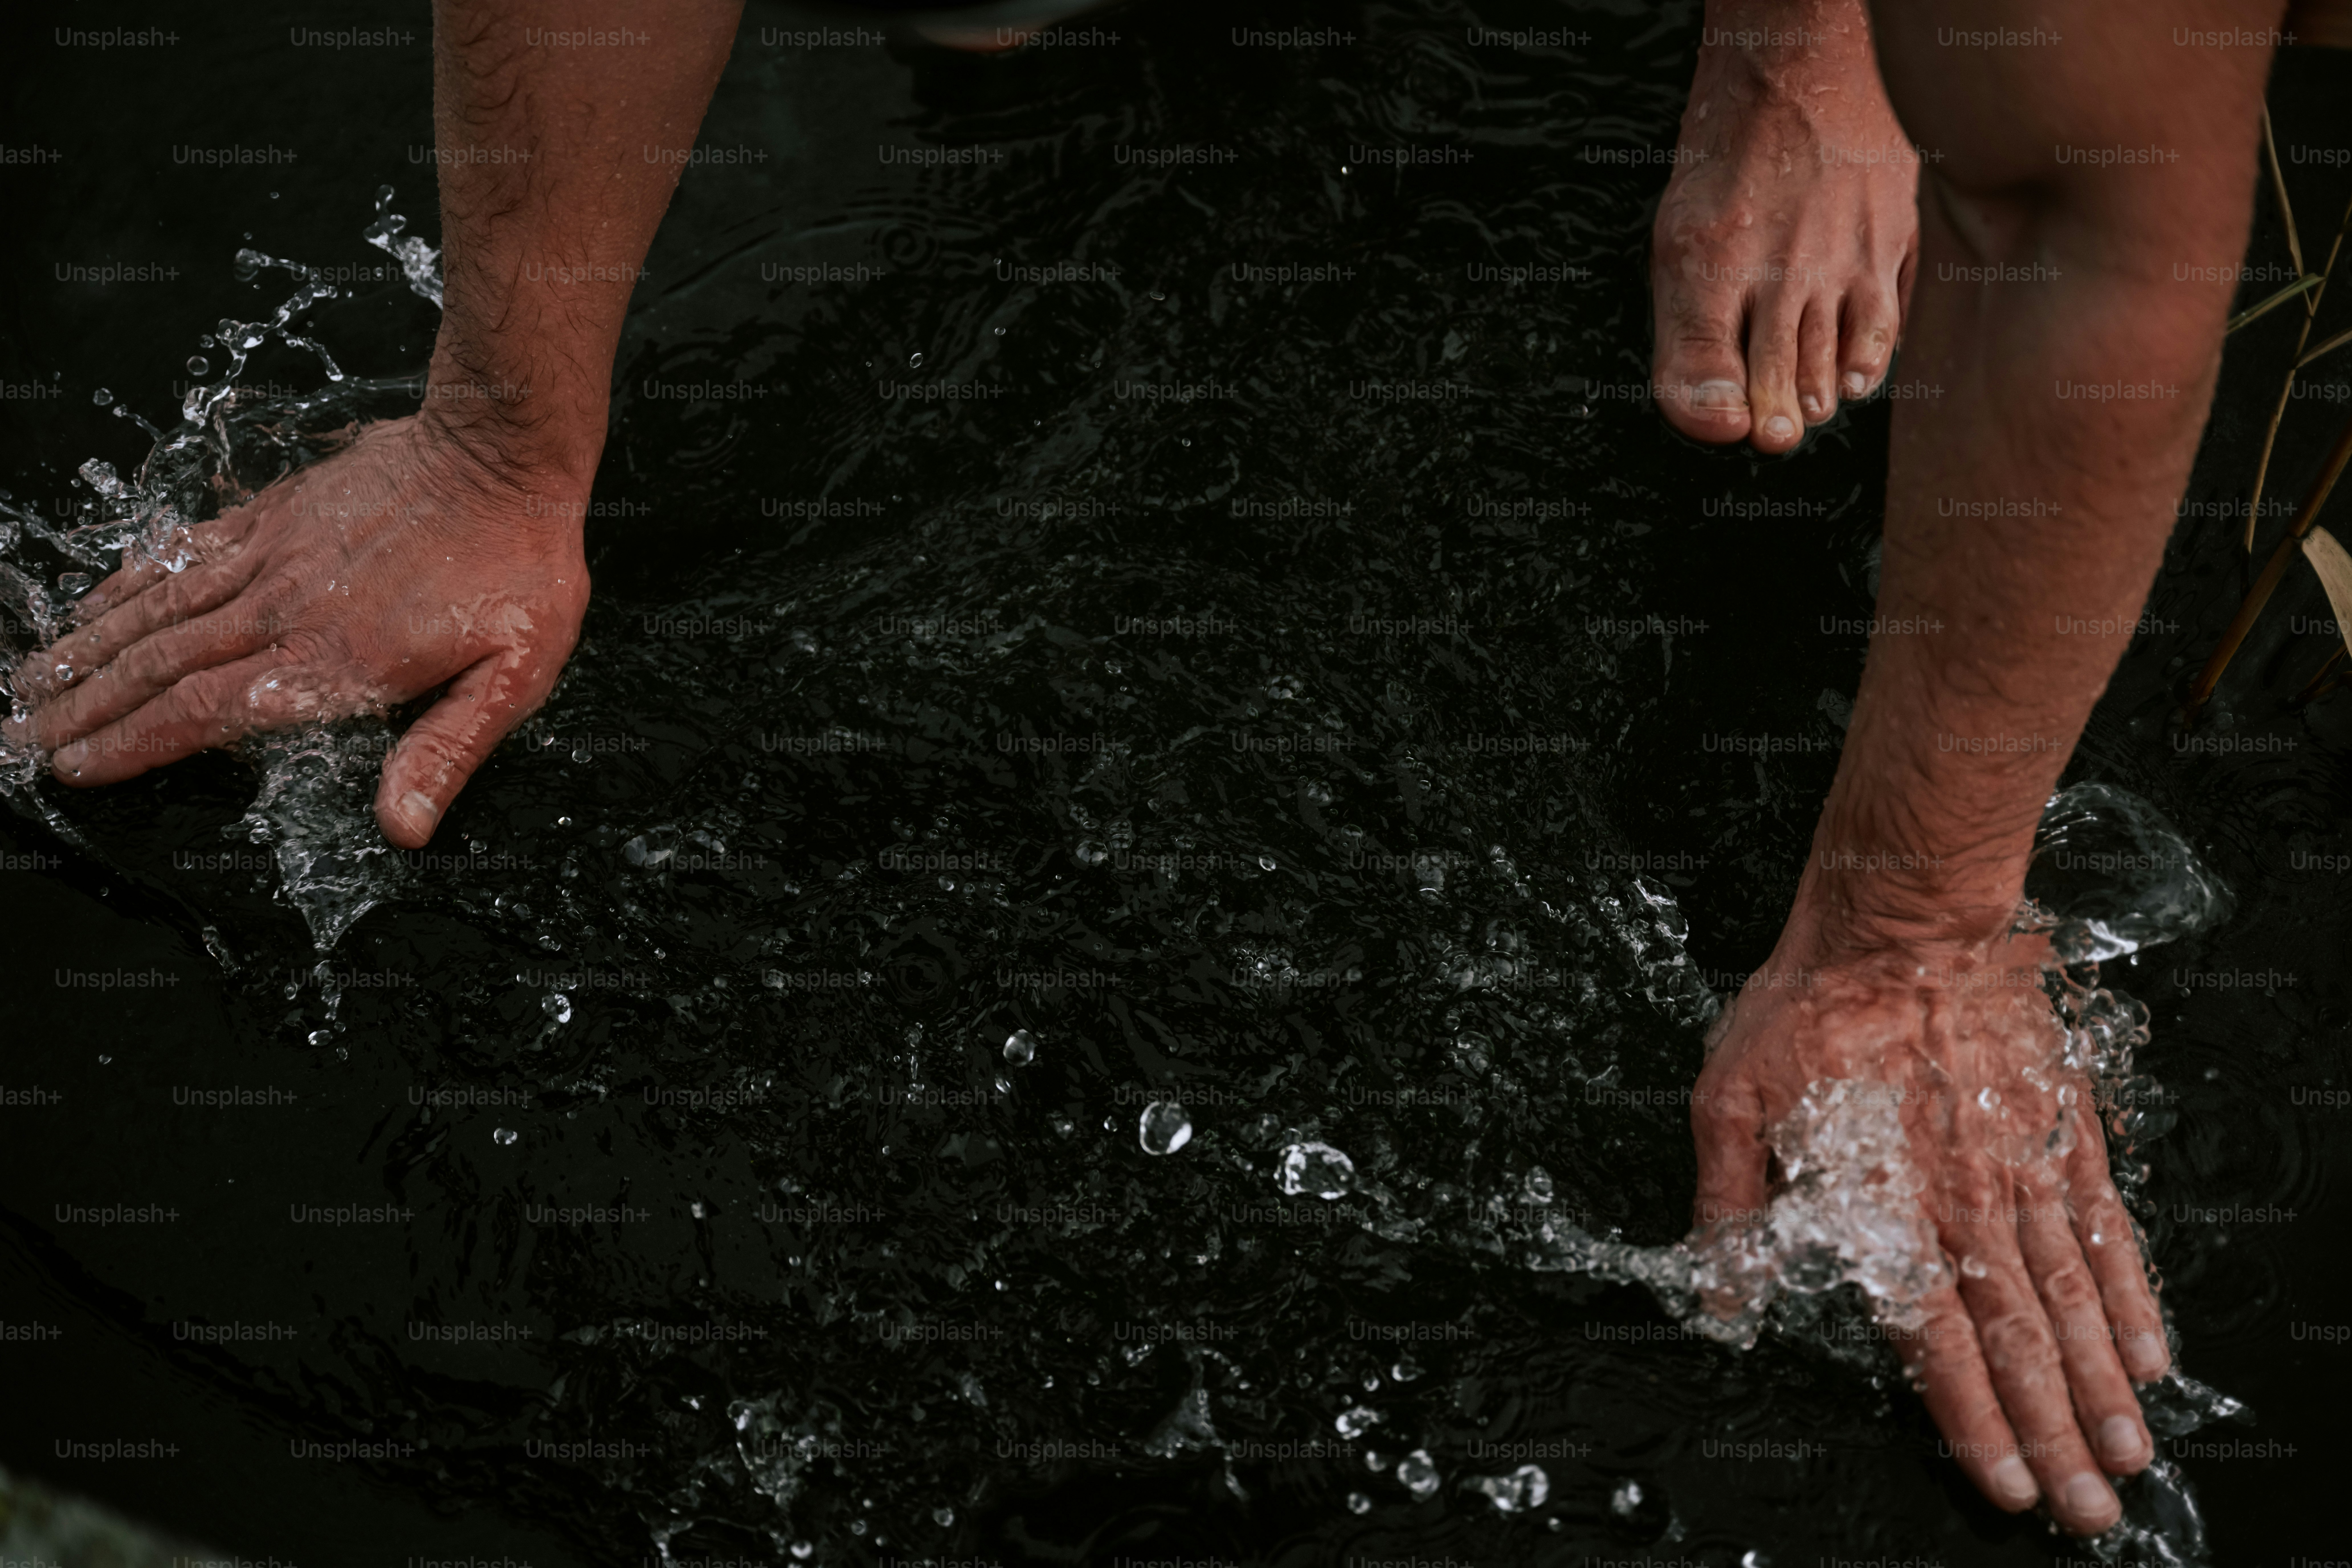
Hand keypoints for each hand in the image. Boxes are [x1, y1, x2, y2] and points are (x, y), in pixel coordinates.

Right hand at [5, 413, 589, 847]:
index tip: (75, 768)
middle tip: (19, 738)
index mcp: (336, 663)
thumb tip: (403, 827)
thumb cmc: (520, 571)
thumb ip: (448, 751)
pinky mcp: (276, 515)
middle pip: (160, 668)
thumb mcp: (511, 676)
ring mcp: (274, 558)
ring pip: (157, 613)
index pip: (207, 713)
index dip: (135, 744)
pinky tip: (92, 605)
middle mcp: (286, 611)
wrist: (504, 457)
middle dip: (83, 707)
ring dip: (86, 651)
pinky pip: (185, 554)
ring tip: (28, 684)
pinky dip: (131, 583)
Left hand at [1691, 918, 2166, 1535]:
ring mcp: (2025, 1170)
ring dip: (2102, 1389)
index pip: (1934, 1343)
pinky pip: (2107, 1232)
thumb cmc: (1811, 1005)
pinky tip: (2148, 1353)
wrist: (1898, 922)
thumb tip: (1719, 1293)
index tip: (2003, 1485)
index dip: (1970, 1424)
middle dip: (2055, 1436)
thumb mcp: (1730, 1098)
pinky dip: (2130, 1299)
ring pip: (2073, 1305)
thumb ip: (1729, 1204)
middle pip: (2019, 1345)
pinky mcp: (2064, 1132)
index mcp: (1884, 1204)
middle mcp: (1965, 1203)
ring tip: (2129, 1456)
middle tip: (2090, 1509)